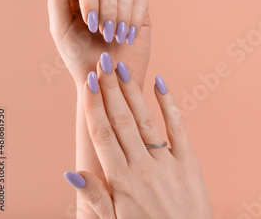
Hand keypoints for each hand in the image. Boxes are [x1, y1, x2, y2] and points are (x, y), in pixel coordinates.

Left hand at [47, 0, 150, 88]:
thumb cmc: (81, 58)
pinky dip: (135, 17)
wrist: (109, 81)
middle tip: (105, 34)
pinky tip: (129, 36)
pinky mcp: (141, 9)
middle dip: (107, 7)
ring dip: (122, 12)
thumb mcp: (60, 28)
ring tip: (117, 36)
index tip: (89, 23)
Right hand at [64, 53, 213, 218]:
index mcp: (120, 180)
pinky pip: (177, 128)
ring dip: (133, 93)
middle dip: (110, 90)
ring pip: (145, 120)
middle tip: (104, 63)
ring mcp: (166, 162)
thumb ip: (95, 196)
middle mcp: (142, 166)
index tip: (88, 82)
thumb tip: (72, 173)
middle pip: (121, 120)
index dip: (94, 105)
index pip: (102, 134)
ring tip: (123, 69)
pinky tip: (160, 83)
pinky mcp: (188, 162)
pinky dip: (168, 104)